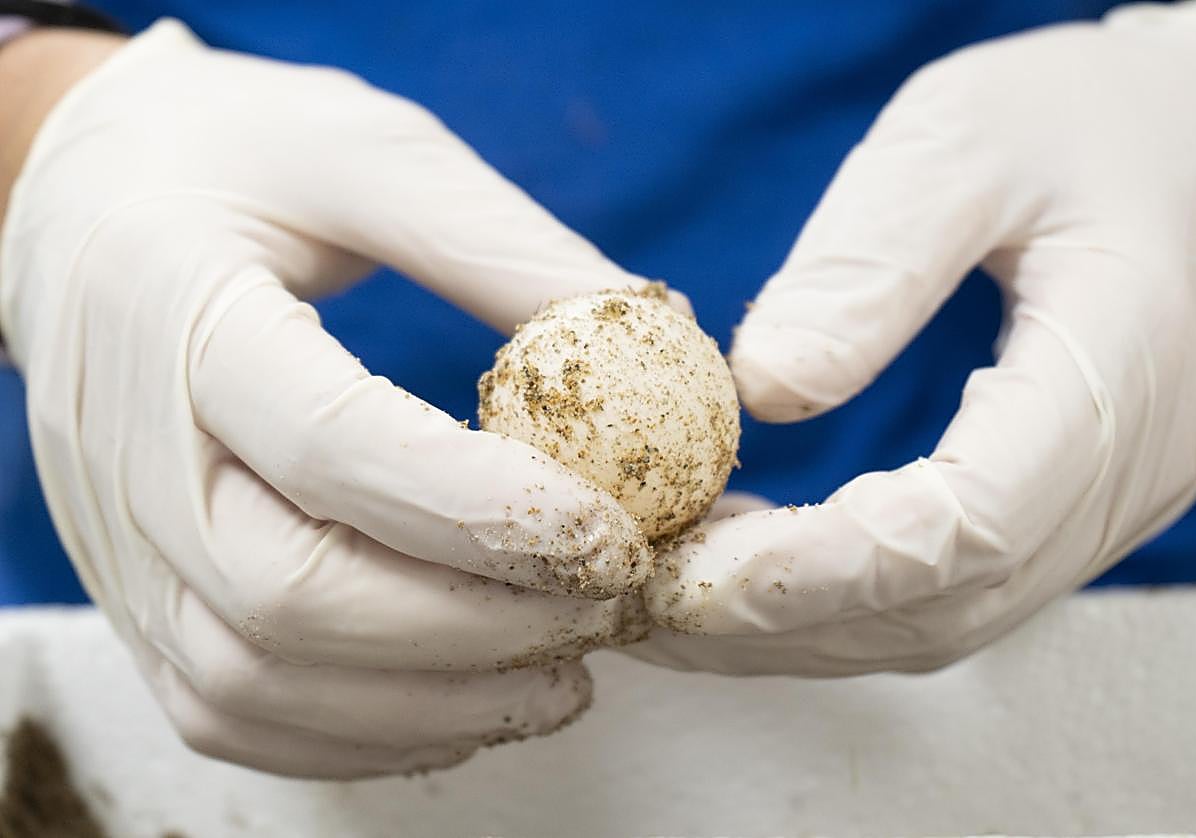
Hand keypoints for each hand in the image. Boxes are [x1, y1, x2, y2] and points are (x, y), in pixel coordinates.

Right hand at [0, 21, 656, 775]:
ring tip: (565, 672)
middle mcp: (131, 451)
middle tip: (607, 606)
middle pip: (290, 597)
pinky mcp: (136, 596)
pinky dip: (360, 732)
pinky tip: (467, 697)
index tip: (613, 532)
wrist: (82, 205)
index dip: (482, 508)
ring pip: (256, 683)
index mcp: (179, 311)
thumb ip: (501, 250)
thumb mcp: (370, 156)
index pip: (329, 446)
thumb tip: (656, 343)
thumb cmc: (237, 159)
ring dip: (431, 702)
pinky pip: (229, 711)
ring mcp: (121, 544)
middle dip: (477, 625)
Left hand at [634, 4, 1195, 675]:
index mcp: (1114, 369)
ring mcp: (1091, 506)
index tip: (687, 570)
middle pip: (938, 605)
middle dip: (777, 619)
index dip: (820, 568)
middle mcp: (1117, 474)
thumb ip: (876, 259)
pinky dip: (830, 599)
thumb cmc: (1081, 123)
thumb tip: (762, 388)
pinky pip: (939, 593)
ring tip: (670, 587)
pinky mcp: (1052, 507)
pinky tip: (745, 561)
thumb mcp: (971, 141)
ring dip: (792, 626)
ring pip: (934, 621)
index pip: (966, 528)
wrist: (1182, 144)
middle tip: (645, 593)